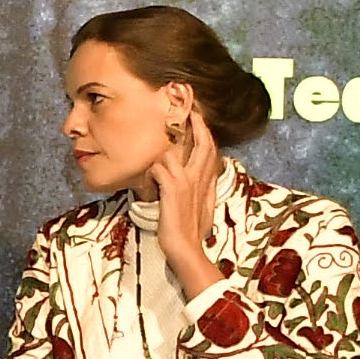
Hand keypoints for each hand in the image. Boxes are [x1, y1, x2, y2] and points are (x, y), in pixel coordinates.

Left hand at [148, 109, 224, 287]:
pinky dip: (150, 172)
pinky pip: (158, 169)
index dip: (205, 131)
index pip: (210, 149)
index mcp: (207, 182)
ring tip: (154, 164)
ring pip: (172, 154)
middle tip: (188, 109)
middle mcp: (199, 179)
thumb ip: (205, 188)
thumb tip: (208, 176)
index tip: (197, 116)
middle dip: (195, 123)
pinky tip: (148, 182)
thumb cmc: (191, 231)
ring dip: (160, 157)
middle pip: (203, 142)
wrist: (186, 249)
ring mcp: (187, 183)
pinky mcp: (173, 189)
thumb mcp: (204, 207)